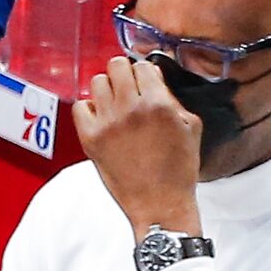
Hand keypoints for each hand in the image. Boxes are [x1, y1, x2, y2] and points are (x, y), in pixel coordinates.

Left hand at [72, 55, 203, 234]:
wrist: (160, 205)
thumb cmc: (178, 171)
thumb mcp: (190, 127)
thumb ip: (172, 97)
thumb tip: (154, 79)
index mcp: (158, 104)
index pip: (143, 65)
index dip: (146, 73)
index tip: (145, 81)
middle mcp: (130, 109)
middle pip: (116, 65)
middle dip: (125, 74)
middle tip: (129, 88)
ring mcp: (108, 124)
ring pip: (97, 81)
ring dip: (107, 89)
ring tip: (115, 104)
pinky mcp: (91, 139)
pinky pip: (80, 106)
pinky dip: (89, 109)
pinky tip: (101, 118)